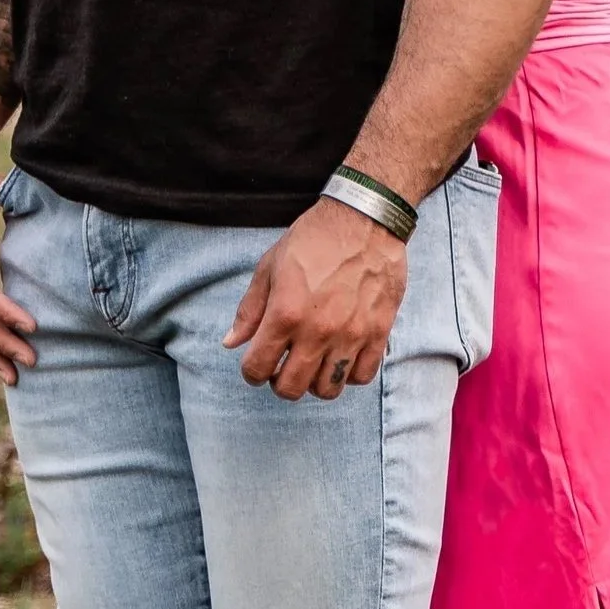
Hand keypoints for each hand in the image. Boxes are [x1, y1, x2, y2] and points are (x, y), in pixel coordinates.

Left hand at [223, 196, 406, 400]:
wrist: (365, 218)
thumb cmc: (314, 238)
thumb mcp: (270, 266)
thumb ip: (250, 309)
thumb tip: (231, 342)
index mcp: (285, 313)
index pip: (257, 368)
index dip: (251, 372)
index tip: (256, 365)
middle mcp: (317, 330)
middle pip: (291, 388)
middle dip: (279, 382)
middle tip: (283, 365)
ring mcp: (351, 334)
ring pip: (328, 390)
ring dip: (314, 382)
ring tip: (312, 363)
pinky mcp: (378, 332)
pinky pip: (362, 376)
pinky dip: (348, 375)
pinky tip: (340, 357)